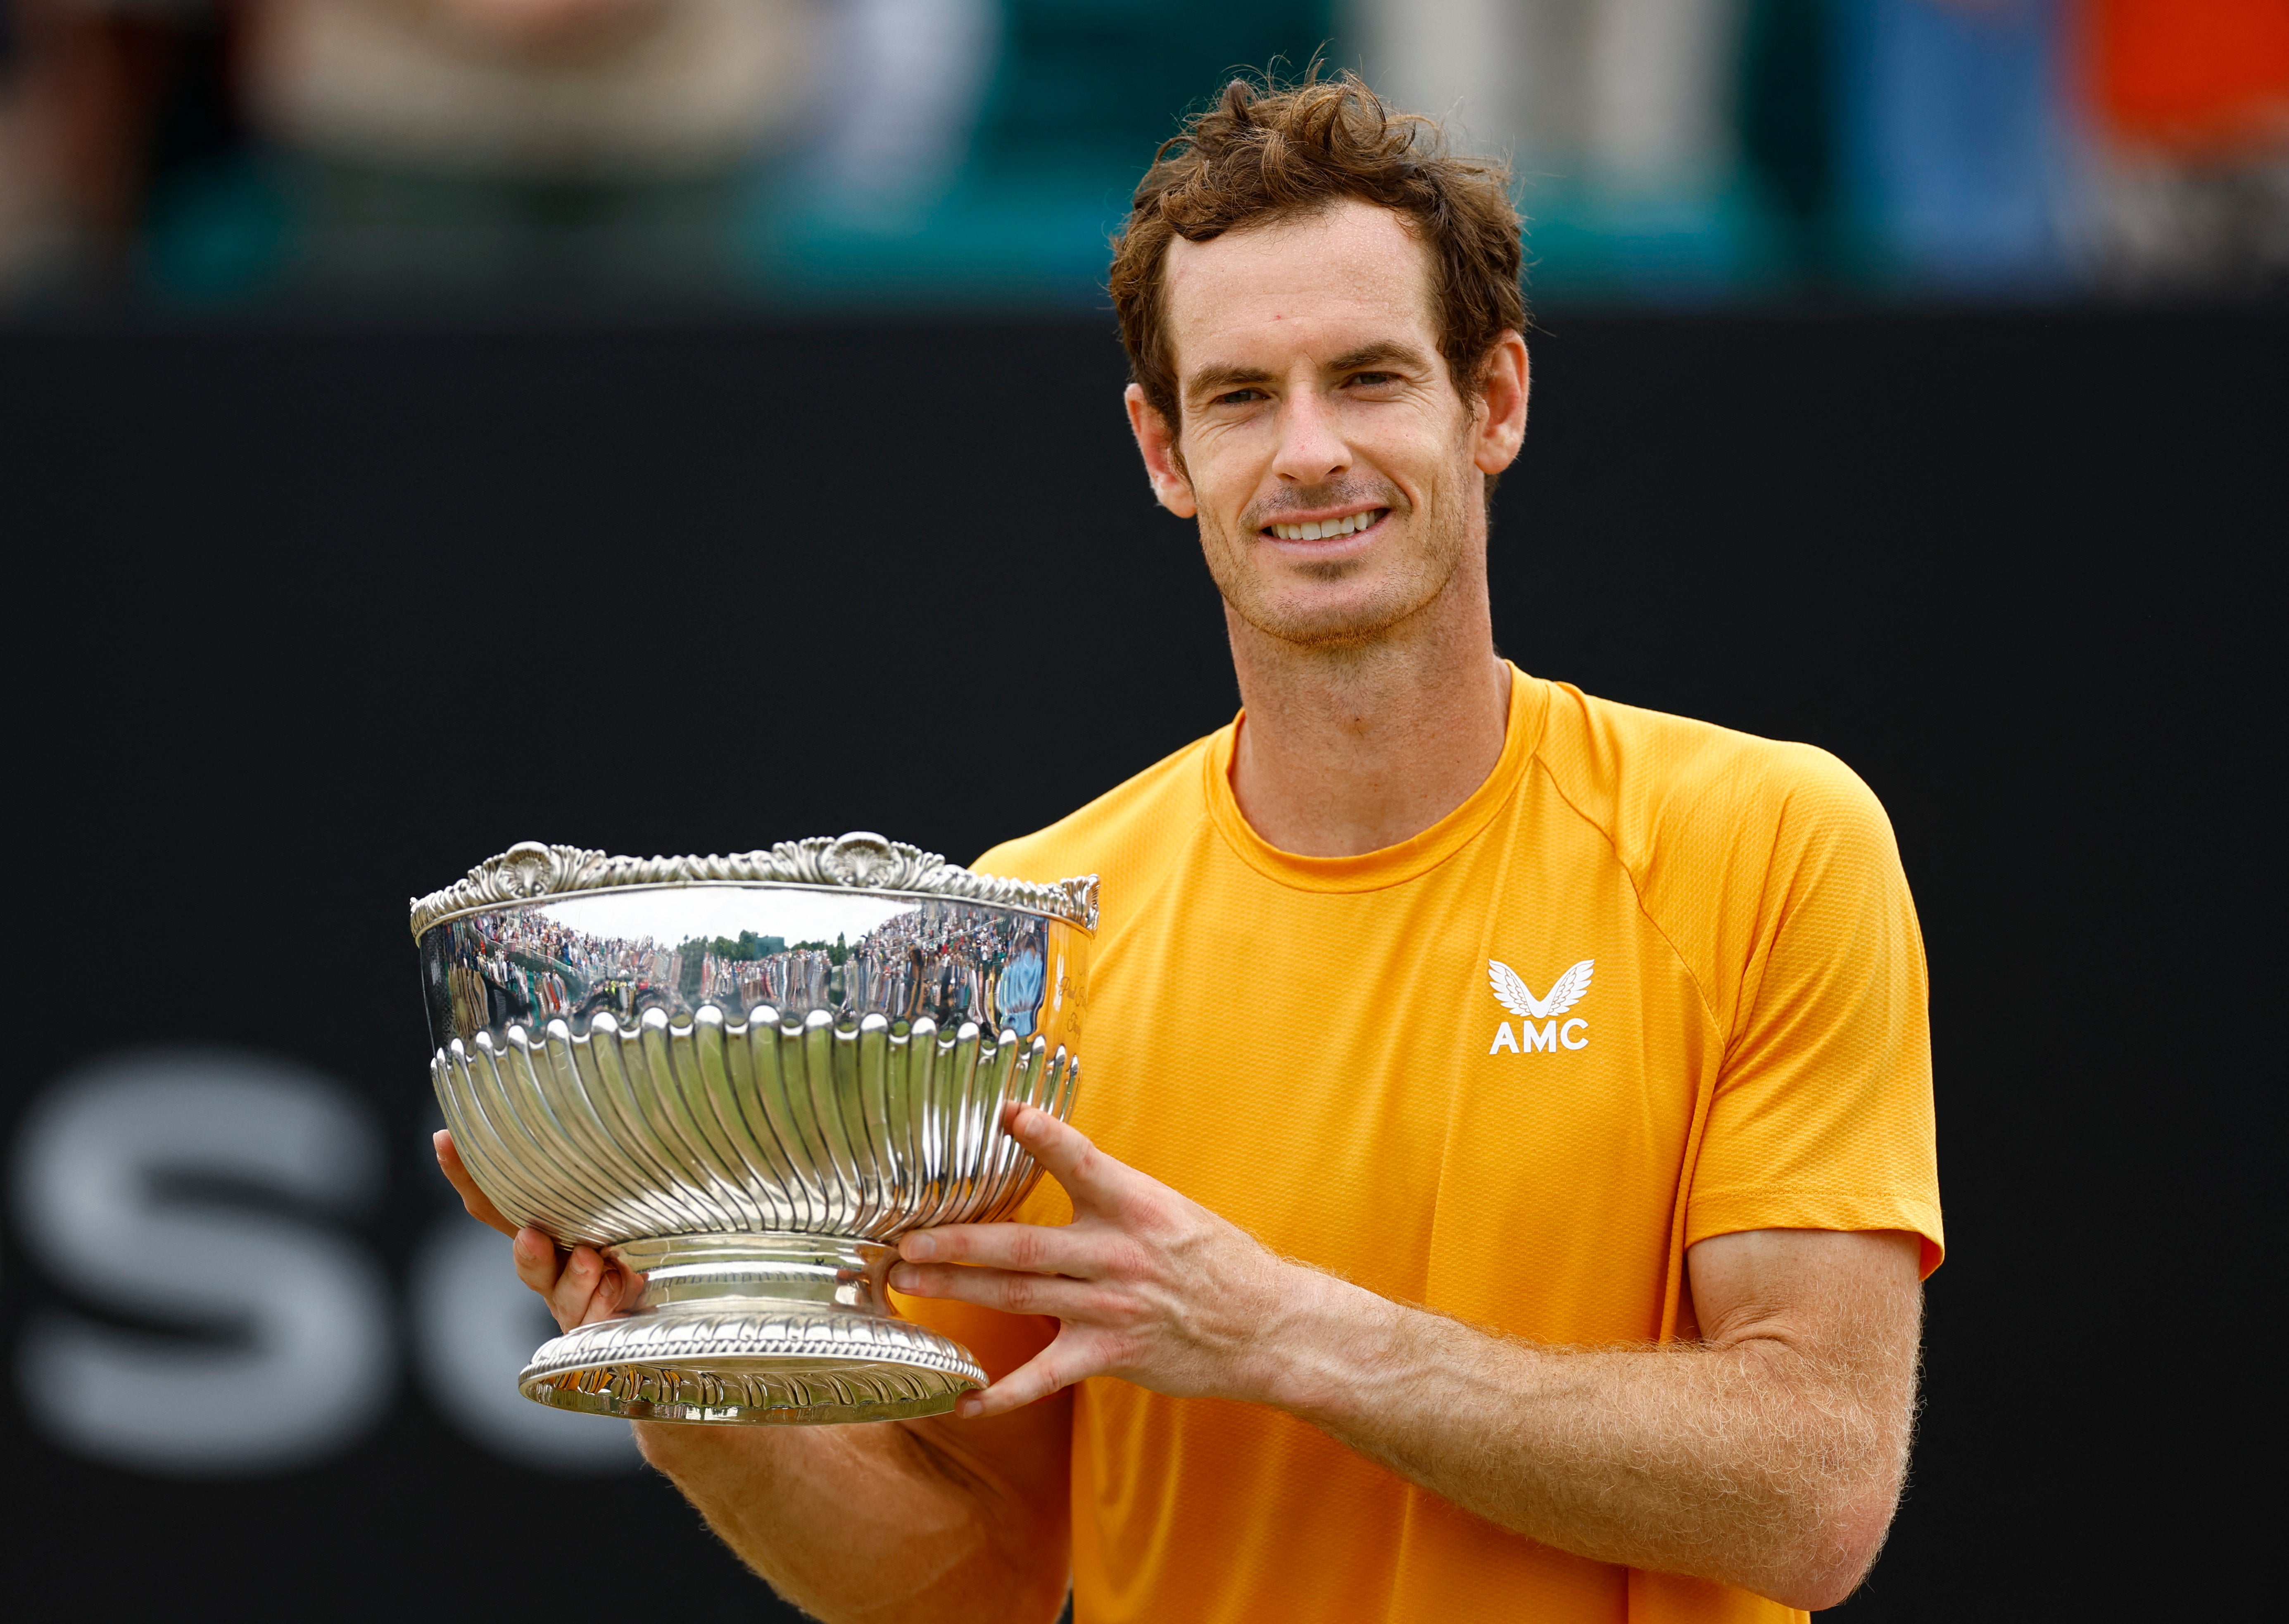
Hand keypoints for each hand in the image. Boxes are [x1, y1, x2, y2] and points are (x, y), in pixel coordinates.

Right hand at [433, 1129, 642, 1333]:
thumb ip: (601, 1178)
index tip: (445, 1139)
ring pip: (563, 1293)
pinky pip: (597, 1318)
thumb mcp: (617, 1205)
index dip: (466, 1175)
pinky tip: (625, 1284)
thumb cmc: (635, 1244)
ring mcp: (572, 1302)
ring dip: (575, 1278)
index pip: (496, 1204)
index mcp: (545, 1231)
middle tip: (530, 1236)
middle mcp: (551, 1268)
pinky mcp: (597, 1328)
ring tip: (593, 1260)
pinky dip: (608, 1300)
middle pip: (526, 1260)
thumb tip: (605, 1110)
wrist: (659, 1310)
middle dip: (527, 1251)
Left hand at [889, 1104, 1304, 1418]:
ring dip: (959, 1291)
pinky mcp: (1110, 1353)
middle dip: (959, 1241)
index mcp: (1135, 1206)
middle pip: (1024, 1245)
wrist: (1265, 1326)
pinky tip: (964, 1401)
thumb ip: (1109, 1193)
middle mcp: (1118, 1254)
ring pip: (1020, 1297)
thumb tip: (1051, 1158)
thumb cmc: (1215, 1261)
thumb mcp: (1169, 1209)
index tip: (1003, 1113)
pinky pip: (1045, 1377)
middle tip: (906, 1239)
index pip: (1082, 1162)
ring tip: (909, 1282)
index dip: (1043, 1137)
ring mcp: (1111, 1307)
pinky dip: (1002, 1393)